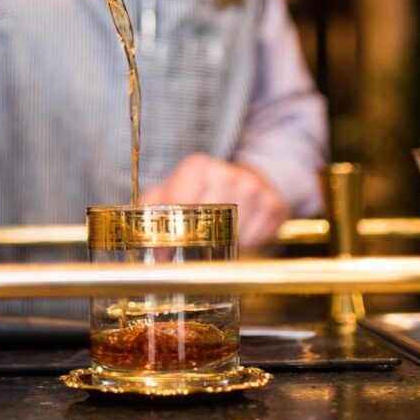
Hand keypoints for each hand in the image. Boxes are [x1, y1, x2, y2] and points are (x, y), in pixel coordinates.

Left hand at [140, 154, 288, 248]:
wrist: (250, 177)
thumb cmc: (205, 188)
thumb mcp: (174, 189)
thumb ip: (153, 208)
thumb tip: (145, 241)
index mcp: (198, 167)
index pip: (180, 205)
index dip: (170, 234)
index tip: (164, 253)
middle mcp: (227, 173)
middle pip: (207, 223)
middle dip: (198, 240)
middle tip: (194, 247)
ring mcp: (253, 188)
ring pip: (232, 235)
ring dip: (225, 242)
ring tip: (222, 231)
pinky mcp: (274, 204)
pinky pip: (255, 240)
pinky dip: (247, 243)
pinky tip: (242, 229)